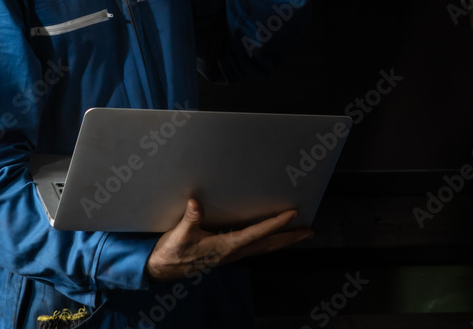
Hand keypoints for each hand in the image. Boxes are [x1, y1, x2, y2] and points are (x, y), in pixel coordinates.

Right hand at [145, 199, 312, 281]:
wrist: (162, 269)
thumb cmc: (172, 252)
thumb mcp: (180, 235)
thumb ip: (190, 219)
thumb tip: (195, 202)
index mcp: (226, 247)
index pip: (256, 234)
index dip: (275, 224)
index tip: (292, 214)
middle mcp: (233, 252)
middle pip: (268, 245)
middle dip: (289, 237)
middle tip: (309, 231)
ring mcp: (232, 254)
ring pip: (263, 247)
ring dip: (282, 240)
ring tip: (300, 233)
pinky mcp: (227, 253)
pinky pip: (255, 247)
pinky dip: (268, 240)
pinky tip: (272, 235)